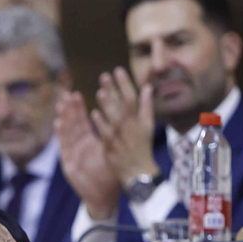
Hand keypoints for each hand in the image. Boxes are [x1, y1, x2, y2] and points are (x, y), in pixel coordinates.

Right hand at [55, 91, 119, 220]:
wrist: (104, 197)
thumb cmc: (111, 176)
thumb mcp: (114, 152)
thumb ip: (114, 134)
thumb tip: (125, 115)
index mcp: (90, 142)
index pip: (83, 122)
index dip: (79, 109)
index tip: (76, 94)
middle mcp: (79, 147)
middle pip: (72, 125)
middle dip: (69, 110)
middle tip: (66, 94)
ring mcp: (72, 155)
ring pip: (67, 134)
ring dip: (63, 119)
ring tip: (61, 105)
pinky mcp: (68, 164)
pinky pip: (64, 147)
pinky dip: (61, 135)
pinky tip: (58, 123)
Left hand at [90, 67, 157, 186]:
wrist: (137, 171)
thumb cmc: (142, 146)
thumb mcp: (148, 125)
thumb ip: (146, 106)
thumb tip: (147, 88)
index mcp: (140, 118)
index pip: (132, 96)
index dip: (124, 83)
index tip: (118, 70)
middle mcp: (129, 125)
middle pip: (120, 104)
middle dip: (113, 88)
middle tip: (104, 75)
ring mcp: (119, 136)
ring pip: (112, 117)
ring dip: (106, 104)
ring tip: (100, 91)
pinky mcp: (110, 146)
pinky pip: (104, 133)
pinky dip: (100, 123)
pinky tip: (94, 113)